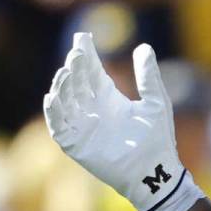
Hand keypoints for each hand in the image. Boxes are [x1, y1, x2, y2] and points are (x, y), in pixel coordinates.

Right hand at [43, 33, 201, 210]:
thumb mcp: (156, 101)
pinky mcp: (76, 145)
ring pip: (64, 101)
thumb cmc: (158, 140)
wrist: (155, 172)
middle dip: (75, 68)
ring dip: (63, 86)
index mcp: (110, 99)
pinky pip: (58, 126)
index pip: (92, 72)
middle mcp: (93, 110)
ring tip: (67, 72)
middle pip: (77, 83)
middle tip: (77, 54)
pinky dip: (53, 112)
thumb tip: (143, 46)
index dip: (86, 55)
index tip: (83, 38)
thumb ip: (148, 76)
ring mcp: (83, 127)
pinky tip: (52, 97)